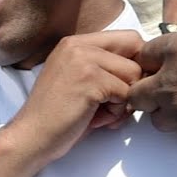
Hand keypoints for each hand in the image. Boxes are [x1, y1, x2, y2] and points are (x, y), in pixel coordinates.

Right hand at [2, 30, 144, 170]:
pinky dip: (116, 112)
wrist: (31, 137)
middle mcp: (78, 44)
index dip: (136, 63)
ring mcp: (83, 60)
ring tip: (101, 112)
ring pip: (134, 75)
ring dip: (124, 100)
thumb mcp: (80, 80)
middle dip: (133, 81)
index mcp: (76, 43)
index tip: (124, 86)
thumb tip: (145, 69)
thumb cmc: (58, 116)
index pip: (129, 38)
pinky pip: (126, 94)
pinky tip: (96, 120)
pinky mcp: (89, 80)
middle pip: (137, 52)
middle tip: (113, 103)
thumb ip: (106, 67)